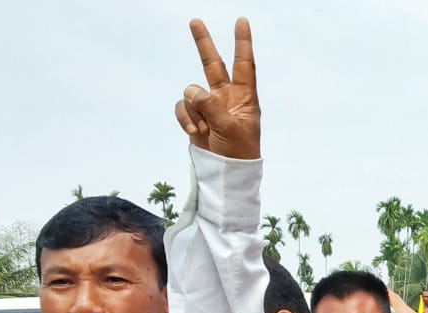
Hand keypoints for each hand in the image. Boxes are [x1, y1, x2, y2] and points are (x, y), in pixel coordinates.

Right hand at [176, 18, 259, 159]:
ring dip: (193, 111)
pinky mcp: (195, 117)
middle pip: (213, 65)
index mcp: (244, 98)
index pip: (244, 65)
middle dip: (203, 44)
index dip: (242, 43)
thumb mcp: (230, 129)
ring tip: (203, 130)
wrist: (226, 175)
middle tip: (195, 21)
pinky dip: (185, 119)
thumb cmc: (239, 153)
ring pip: (192, 92)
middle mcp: (226, 98)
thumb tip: (193, 91)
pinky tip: (195, 133)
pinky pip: (183, 107)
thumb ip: (212, 107)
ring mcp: (209, 107)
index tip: (242, 21)